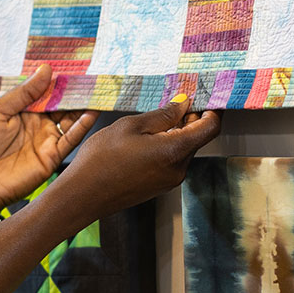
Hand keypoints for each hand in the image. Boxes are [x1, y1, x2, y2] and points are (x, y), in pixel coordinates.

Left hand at [0, 63, 94, 221]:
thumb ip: (23, 93)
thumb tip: (45, 70)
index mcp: (21, 110)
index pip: (45, 91)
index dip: (57, 80)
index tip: (73, 65)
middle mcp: (37, 123)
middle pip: (61, 104)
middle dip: (75, 91)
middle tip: (91, 75)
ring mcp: (46, 139)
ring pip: (70, 119)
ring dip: (83, 105)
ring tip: (96, 89)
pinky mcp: (53, 156)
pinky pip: (71, 139)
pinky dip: (82, 126)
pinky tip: (91, 112)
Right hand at [47, 93, 220, 221]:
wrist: (82, 195)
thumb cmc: (102, 158)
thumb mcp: (131, 125)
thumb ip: (163, 114)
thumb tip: (184, 103)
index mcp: (176, 151)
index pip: (211, 127)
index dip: (211, 109)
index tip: (202, 97)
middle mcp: (179, 169)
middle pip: (197, 138)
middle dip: (190, 119)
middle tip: (173, 102)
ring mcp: (169, 181)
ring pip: (183, 149)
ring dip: (175, 133)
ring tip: (152, 121)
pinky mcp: (159, 187)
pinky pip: (171, 161)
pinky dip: (166, 146)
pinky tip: (144, 140)